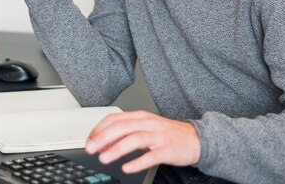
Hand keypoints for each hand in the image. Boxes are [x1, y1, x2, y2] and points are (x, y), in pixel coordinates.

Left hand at [85, 110, 200, 173]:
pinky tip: (127, 167)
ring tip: (104, 158)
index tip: (89, 140)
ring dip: (117, 149)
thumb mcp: (144, 128)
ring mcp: (158, 136)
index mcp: (140, 116)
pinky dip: (137, 162)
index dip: (99, 129)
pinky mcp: (168, 149)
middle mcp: (148, 123)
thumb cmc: (166, 134)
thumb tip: (102, 142)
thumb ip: (124, 133)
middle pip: (122, 127)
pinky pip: (151, 156)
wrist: (195, 139)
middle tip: (90, 148)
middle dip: (103, 138)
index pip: (115, 118)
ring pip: (135, 139)